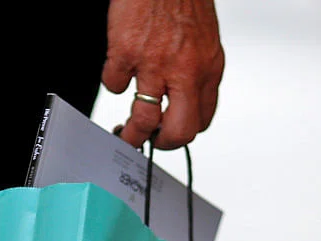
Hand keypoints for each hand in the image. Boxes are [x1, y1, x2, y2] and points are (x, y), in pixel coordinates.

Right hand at [102, 0, 224, 149]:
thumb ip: (197, 72)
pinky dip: (113, 83)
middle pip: (180, 132)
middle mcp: (185, 71)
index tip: (170, 133)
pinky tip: (118, 70)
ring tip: (124, 131)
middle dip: (161, 145)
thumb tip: (187, 101)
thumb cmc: (183, 0)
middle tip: (149, 142)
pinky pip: (115, 86)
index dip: (183, 133)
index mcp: (207, 69)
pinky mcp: (126, 53)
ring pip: (144, 120)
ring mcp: (155, 64)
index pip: (201, 121)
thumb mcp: (204, 41)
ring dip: (131, 132)